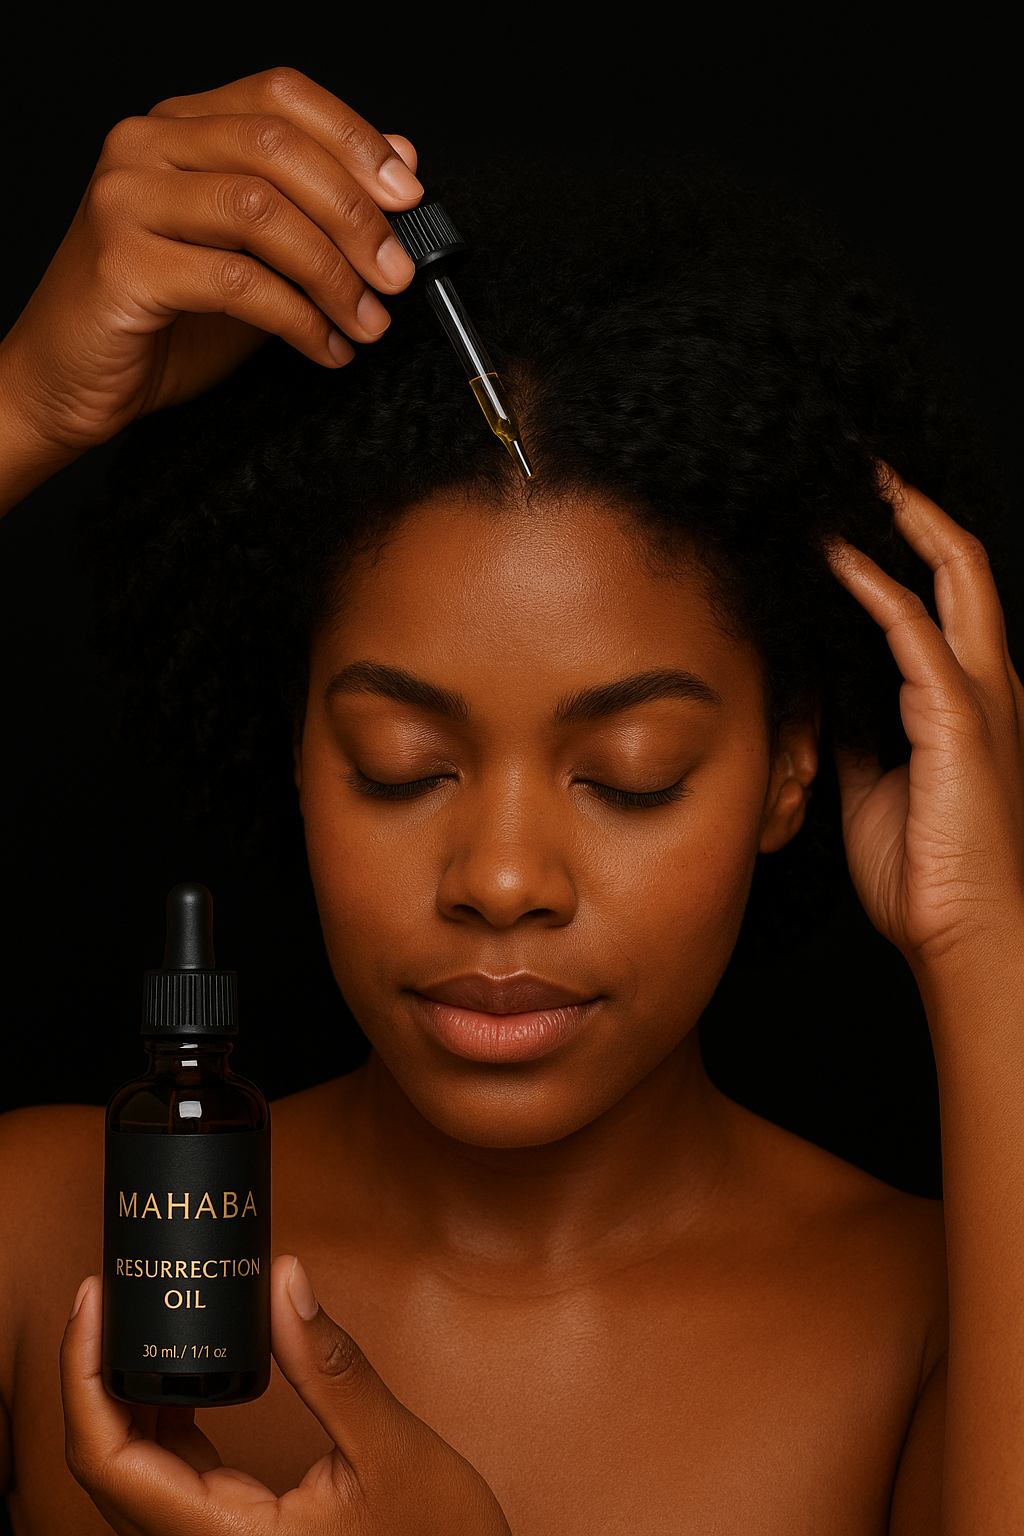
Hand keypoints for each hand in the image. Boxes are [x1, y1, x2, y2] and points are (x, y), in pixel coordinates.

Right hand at [0, 68, 420, 484]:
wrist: (71, 383)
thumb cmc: (161, 324)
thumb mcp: (255, 258)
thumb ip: (312, 212)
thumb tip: (401, 163)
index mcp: (179, 127)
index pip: (280, 96)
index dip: (354, 139)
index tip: (410, 196)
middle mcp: (144, 144)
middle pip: (277, 149)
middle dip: (355, 215)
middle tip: (398, 275)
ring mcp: (126, 198)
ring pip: (260, 211)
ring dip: (332, 273)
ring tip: (368, 322)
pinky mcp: (122, 262)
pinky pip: (236, 282)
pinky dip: (298, 320)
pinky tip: (326, 348)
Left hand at [61, 1256, 510, 1534]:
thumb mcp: (392, 1451)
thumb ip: (331, 1368)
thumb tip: (284, 1281)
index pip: (108, 1461)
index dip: (84, 1377)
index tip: (93, 1304)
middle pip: (107, 1468)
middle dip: (96, 1375)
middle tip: (109, 1295)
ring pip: (135, 1477)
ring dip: (127, 1398)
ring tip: (141, 1321)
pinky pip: (171, 1481)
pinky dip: (164, 1422)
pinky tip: (185, 1376)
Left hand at [826, 473, 1023, 973]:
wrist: (962, 934)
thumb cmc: (924, 871)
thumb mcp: (874, 785)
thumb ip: (855, 735)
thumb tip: (819, 699)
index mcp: (968, 698)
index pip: (942, 597)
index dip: (904, 548)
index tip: (852, 515)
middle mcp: (986, 683)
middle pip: (962, 565)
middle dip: (913, 509)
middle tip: (860, 469)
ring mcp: (981, 696)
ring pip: (952, 578)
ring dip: (897, 526)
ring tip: (848, 487)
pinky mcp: (960, 719)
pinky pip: (916, 632)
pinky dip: (876, 587)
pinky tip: (836, 558)